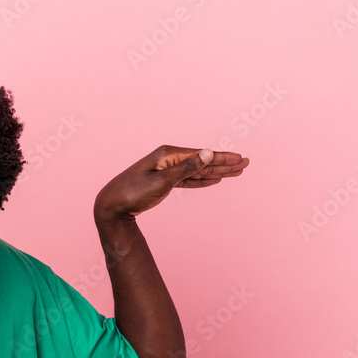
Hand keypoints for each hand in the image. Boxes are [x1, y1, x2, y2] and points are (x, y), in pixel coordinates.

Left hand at [93, 145, 248, 220]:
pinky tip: (214, 179)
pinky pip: (188, 179)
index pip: (202, 155)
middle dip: (225, 163)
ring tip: (235, 171)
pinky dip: (202, 180)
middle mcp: (169, 159)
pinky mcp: (164, 182)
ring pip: (197, 171)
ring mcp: (166, 170)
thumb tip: (208, 152)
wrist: (112, 205)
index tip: (241, 159)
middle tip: (245, 163)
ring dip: (217, 171)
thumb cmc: (133, 192)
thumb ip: (187, 168)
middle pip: (203, 161)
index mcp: (169, 154)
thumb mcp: (162, 181)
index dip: (223, 158)